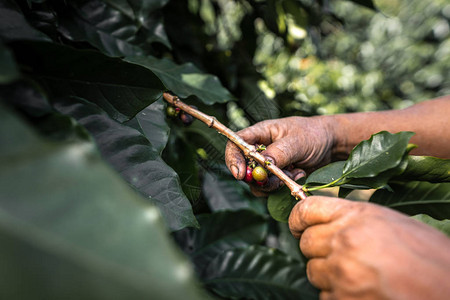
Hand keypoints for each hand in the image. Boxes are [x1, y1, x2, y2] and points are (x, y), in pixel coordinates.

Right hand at [225, 116, 334, 195]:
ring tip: (294, 172)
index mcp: (260, 133)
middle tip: (276, 180)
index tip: (240, 175)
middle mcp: (259, 149)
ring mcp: (267, 164)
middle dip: (258, 178)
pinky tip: (298, 174)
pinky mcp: (276, 176)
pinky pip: (270, 188)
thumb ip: (279, 153)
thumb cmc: (314, 134)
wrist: (331, 145)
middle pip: (244, 168)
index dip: (233, 159)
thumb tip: (262, 165)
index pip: (236, 144)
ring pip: (257, 182)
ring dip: (274, 183)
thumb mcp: (297, 141)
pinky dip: (283, 186)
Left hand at [289, 196, 449, 299]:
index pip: (306, 209)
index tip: (298, 226)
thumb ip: (354, 220)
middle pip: (306, 243)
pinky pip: (325, 296)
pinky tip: (362, 292)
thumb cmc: (430, 256)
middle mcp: (344, 241)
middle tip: (336, 255)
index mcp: (356, 216)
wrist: (449, 289)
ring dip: (328, 274)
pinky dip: (337, 295)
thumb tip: (327, 225)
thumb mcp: (390, 222)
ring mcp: (341, 273)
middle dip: (316, 249)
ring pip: (314, 271)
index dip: (298, 219)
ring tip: (357, 276)